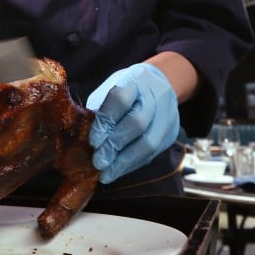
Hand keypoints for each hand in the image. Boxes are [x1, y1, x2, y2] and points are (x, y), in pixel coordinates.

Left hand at [85, 62, 179, 183]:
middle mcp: (155, 97)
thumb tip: (84, 137)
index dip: (105, 122)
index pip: (120, 100)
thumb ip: (100, 109)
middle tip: (98, 161)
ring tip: (106, 174)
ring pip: (149, 143)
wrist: (161, 83)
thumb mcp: (111, 88)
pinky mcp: (171, 133)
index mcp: (136, 80)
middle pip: (137, 124)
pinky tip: (118, 171)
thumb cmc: (128, 88)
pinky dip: (133, 165)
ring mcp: (167, 116)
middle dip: (114, 145)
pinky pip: (153, 154)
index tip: (93, 141)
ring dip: (124, 162)